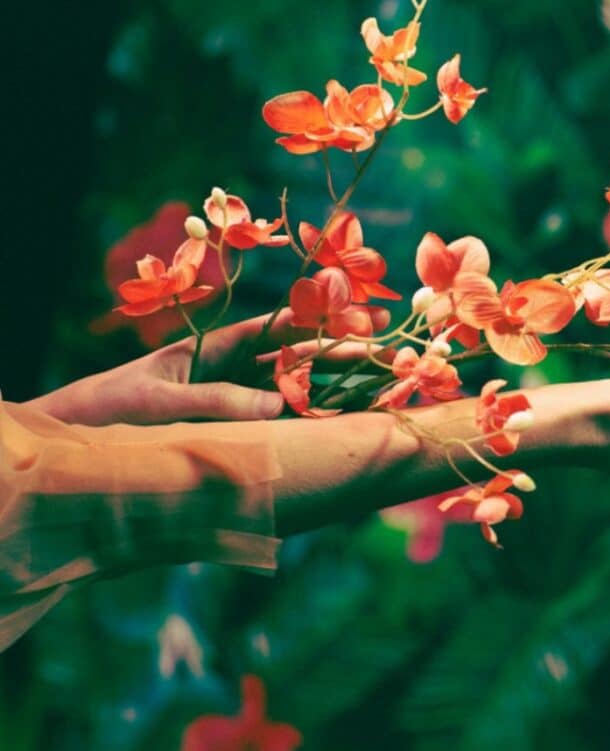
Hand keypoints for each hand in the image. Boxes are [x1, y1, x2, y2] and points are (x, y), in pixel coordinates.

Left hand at [23, 311, 387, 425]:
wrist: (72, 445)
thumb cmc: (108, 409)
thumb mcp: (161, 400)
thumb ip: (218, 401)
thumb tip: (278, 408)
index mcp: (211, 349)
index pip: (273, 330)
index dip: (314, 321)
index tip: (354, 318)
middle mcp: (228, 374)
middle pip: (293, 359)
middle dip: (337, 354)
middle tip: (382, 351)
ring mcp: (233, 406)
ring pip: (292, 393)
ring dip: (331, 390)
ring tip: (376, 386)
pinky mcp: (232, 437)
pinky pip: (276, 427)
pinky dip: (309, 424)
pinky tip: (341, 424)